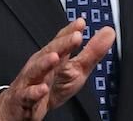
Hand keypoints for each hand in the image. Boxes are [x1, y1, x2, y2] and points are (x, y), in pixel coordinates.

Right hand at [0, 18, 115, 120]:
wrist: (23, 109)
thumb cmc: (52, 86)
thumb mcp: (77, 69)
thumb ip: (92, 52)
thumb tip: (109, 32)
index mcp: (54, 57)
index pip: (62, 41)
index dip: (71, 31)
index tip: (81, 22)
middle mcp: (41, 65)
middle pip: (51, 52)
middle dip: (62, 44)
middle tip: (76, 36)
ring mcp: (31, 81)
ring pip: (36, 71)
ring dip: (45, 63)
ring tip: (56, 57)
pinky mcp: (24, 99)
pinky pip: (28, 96)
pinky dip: (34, 92)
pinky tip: (42, 89)